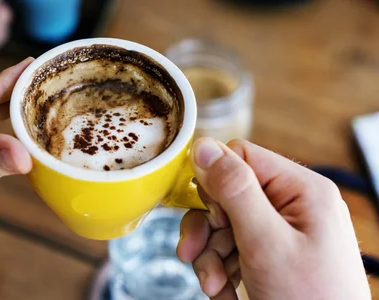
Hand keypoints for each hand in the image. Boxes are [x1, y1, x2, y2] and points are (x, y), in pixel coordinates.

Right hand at [177, 138, 370, 299]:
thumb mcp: (266, 242)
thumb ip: (235, 191)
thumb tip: (203, 146)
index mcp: (301, 190)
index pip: (241, 157)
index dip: (215, 182)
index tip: (210, 215)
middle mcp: (292, 206)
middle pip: (227, 195)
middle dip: (207, 229)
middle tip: (192, 253)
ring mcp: (281, 232)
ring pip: (223, 225)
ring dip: (210, 256)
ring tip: (214, 284)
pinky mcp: (271, 255)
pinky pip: (231, 249)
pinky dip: (221, 270)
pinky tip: (225, 291)